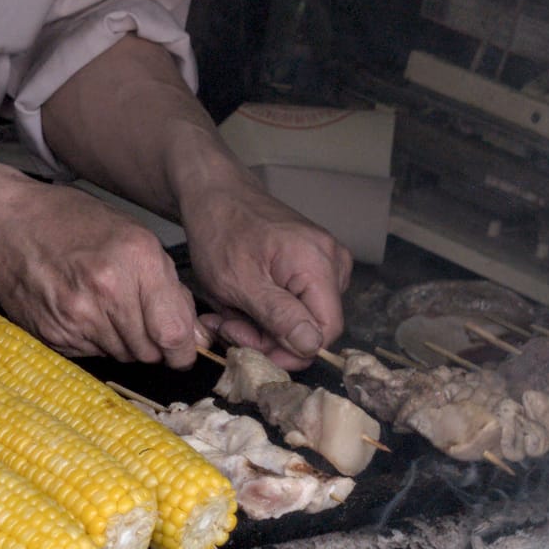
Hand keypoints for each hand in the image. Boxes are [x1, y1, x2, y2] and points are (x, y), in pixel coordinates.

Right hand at [0, 177, 202, 365]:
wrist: (4, 223)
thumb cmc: (70, 223)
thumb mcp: (133, 236)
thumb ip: (169, 287)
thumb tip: (196, 336)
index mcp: (138, 259)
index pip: (175, 334)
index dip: (183, 350)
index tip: (181, 349)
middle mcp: (109, 290)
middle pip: (149, 352)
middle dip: (151, 343)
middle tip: (133, 315)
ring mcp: (78, 316)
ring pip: (122, 356)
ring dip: (121, 341)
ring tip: (102, 306)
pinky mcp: (53, 334)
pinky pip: (91, 354)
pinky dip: (92, 340)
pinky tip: (79, 309)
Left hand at [180, 174, 351, 369]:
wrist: (215, 196)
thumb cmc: (221, 231)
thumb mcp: (239, 282)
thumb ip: (278, 316)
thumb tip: (311, 346)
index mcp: (318, 263)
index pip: (326, 332)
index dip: (290, 352)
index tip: (250, 347)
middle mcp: (333, 261)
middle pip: (314, 327)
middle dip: (268, 337)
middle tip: (228, 326)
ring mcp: (326, 261)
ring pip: (303, 319)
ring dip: (263, 326)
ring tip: (231, 309)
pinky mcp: (314, 263)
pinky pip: (298, 302)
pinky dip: (267, 310)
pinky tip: (242, 301)